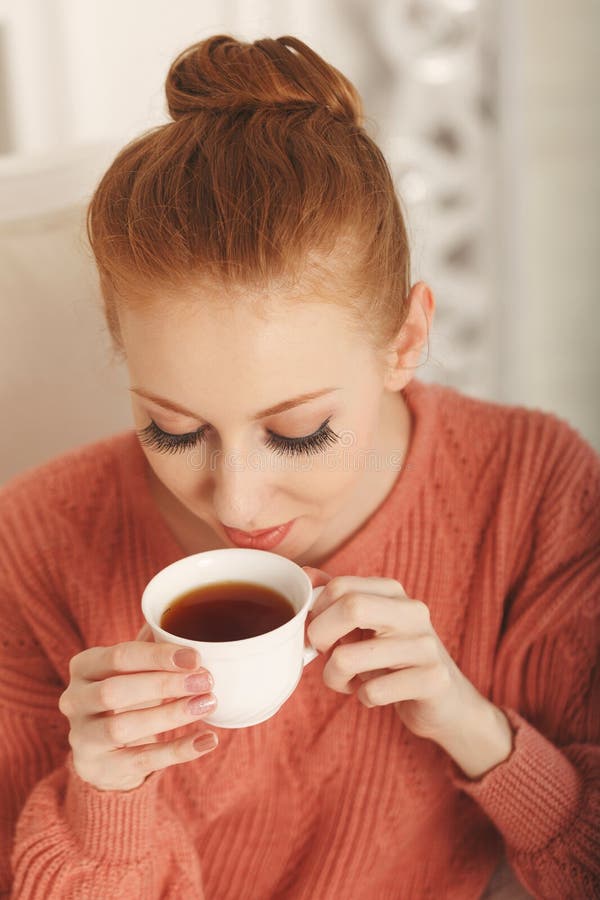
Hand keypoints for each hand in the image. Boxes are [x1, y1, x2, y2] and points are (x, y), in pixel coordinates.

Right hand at [58, 623, 218, 791]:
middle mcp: (75, 701)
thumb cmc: (124, 697)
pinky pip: (143, 761)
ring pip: (124, 727)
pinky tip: (207, 739)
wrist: (103, 754)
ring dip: (171, 715)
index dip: (158, 656)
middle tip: (206, 680)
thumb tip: (184, 620)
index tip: (195, 657)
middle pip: (116, 691)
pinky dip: (178, 751)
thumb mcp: (130, 668)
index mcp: (84, 666)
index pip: (120, 657)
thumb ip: (152, 645)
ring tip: (207, 704)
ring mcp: (83, 737)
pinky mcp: (101, 768)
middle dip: (165, 684)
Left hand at [303, 568, 489, 742]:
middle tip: (322, 653)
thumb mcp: (366, 624)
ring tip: (347, 680)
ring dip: (334, 677)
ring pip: (349, 657)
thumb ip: (337, 599)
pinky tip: (374, 694)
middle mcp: (412, 611)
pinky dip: (362, 697)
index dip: (315, 612)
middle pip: (350, 607)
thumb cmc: (393, 659)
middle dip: (320, 635)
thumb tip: (305, 573)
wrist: (444, 700)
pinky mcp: (433, 680)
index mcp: (393, 591)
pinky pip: (373, 691)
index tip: (314, 632)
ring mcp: (425, 645)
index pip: (340, 586)